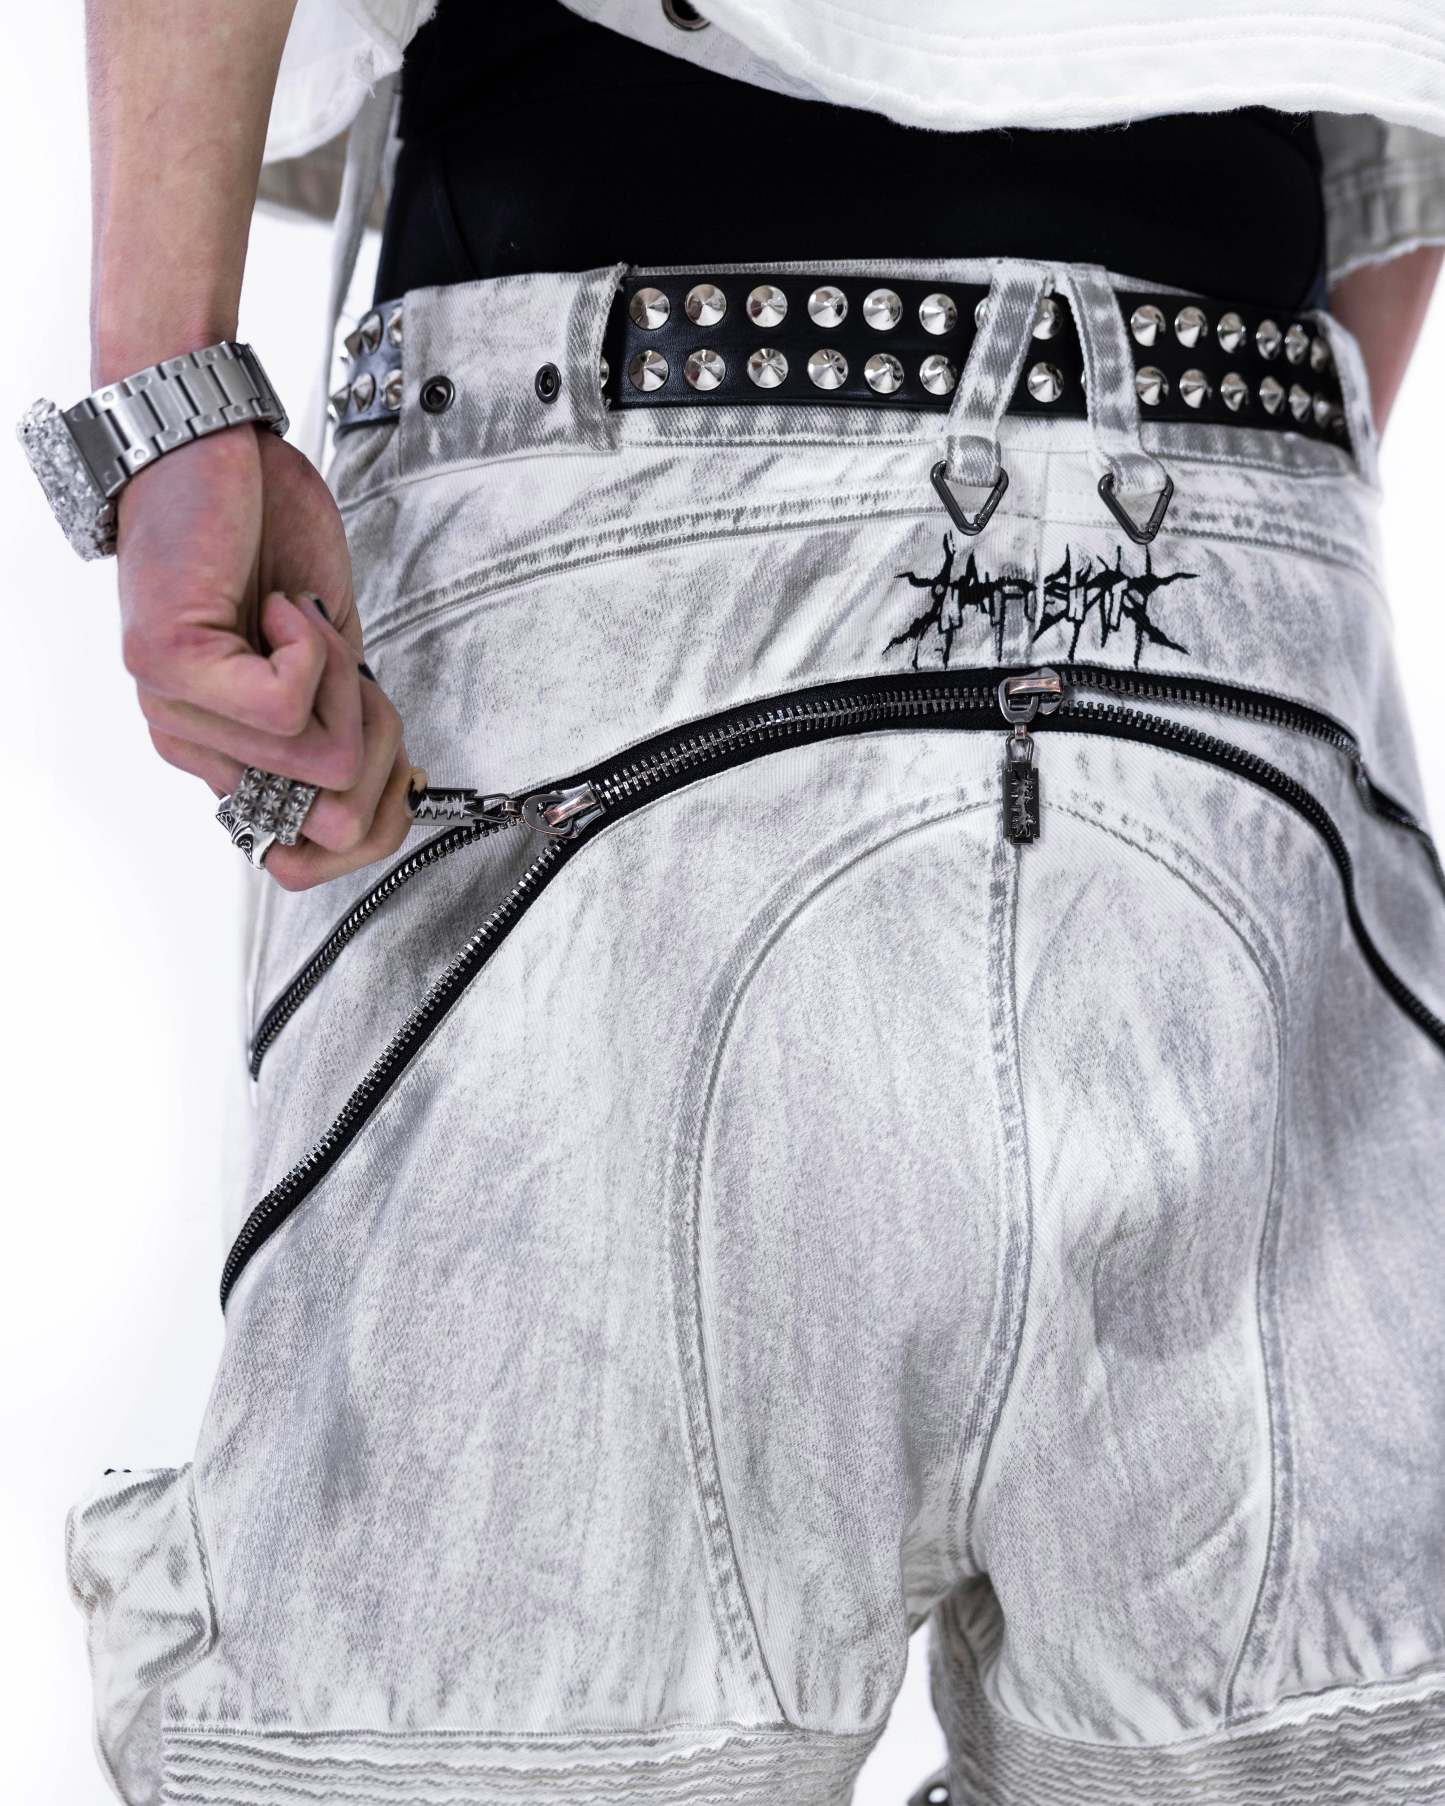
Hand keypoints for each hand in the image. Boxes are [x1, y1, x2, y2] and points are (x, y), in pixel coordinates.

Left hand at [116, 422, 416, 889]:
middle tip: (343, 662)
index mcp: (231, 754)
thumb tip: (371, 810)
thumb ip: (345, 730)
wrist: (208, 446)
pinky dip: (312, 648)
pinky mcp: (171, 667)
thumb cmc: (264, 534)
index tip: (394, 757)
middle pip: (333, 814)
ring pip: (318, 758)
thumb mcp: (332, 653)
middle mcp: (194, 745)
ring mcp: (174, 712)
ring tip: (302, 617)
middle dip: (372, 738)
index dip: (375, 820)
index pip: (306, 859)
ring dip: (340, 677)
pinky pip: (284, 706)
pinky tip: (281, 607)